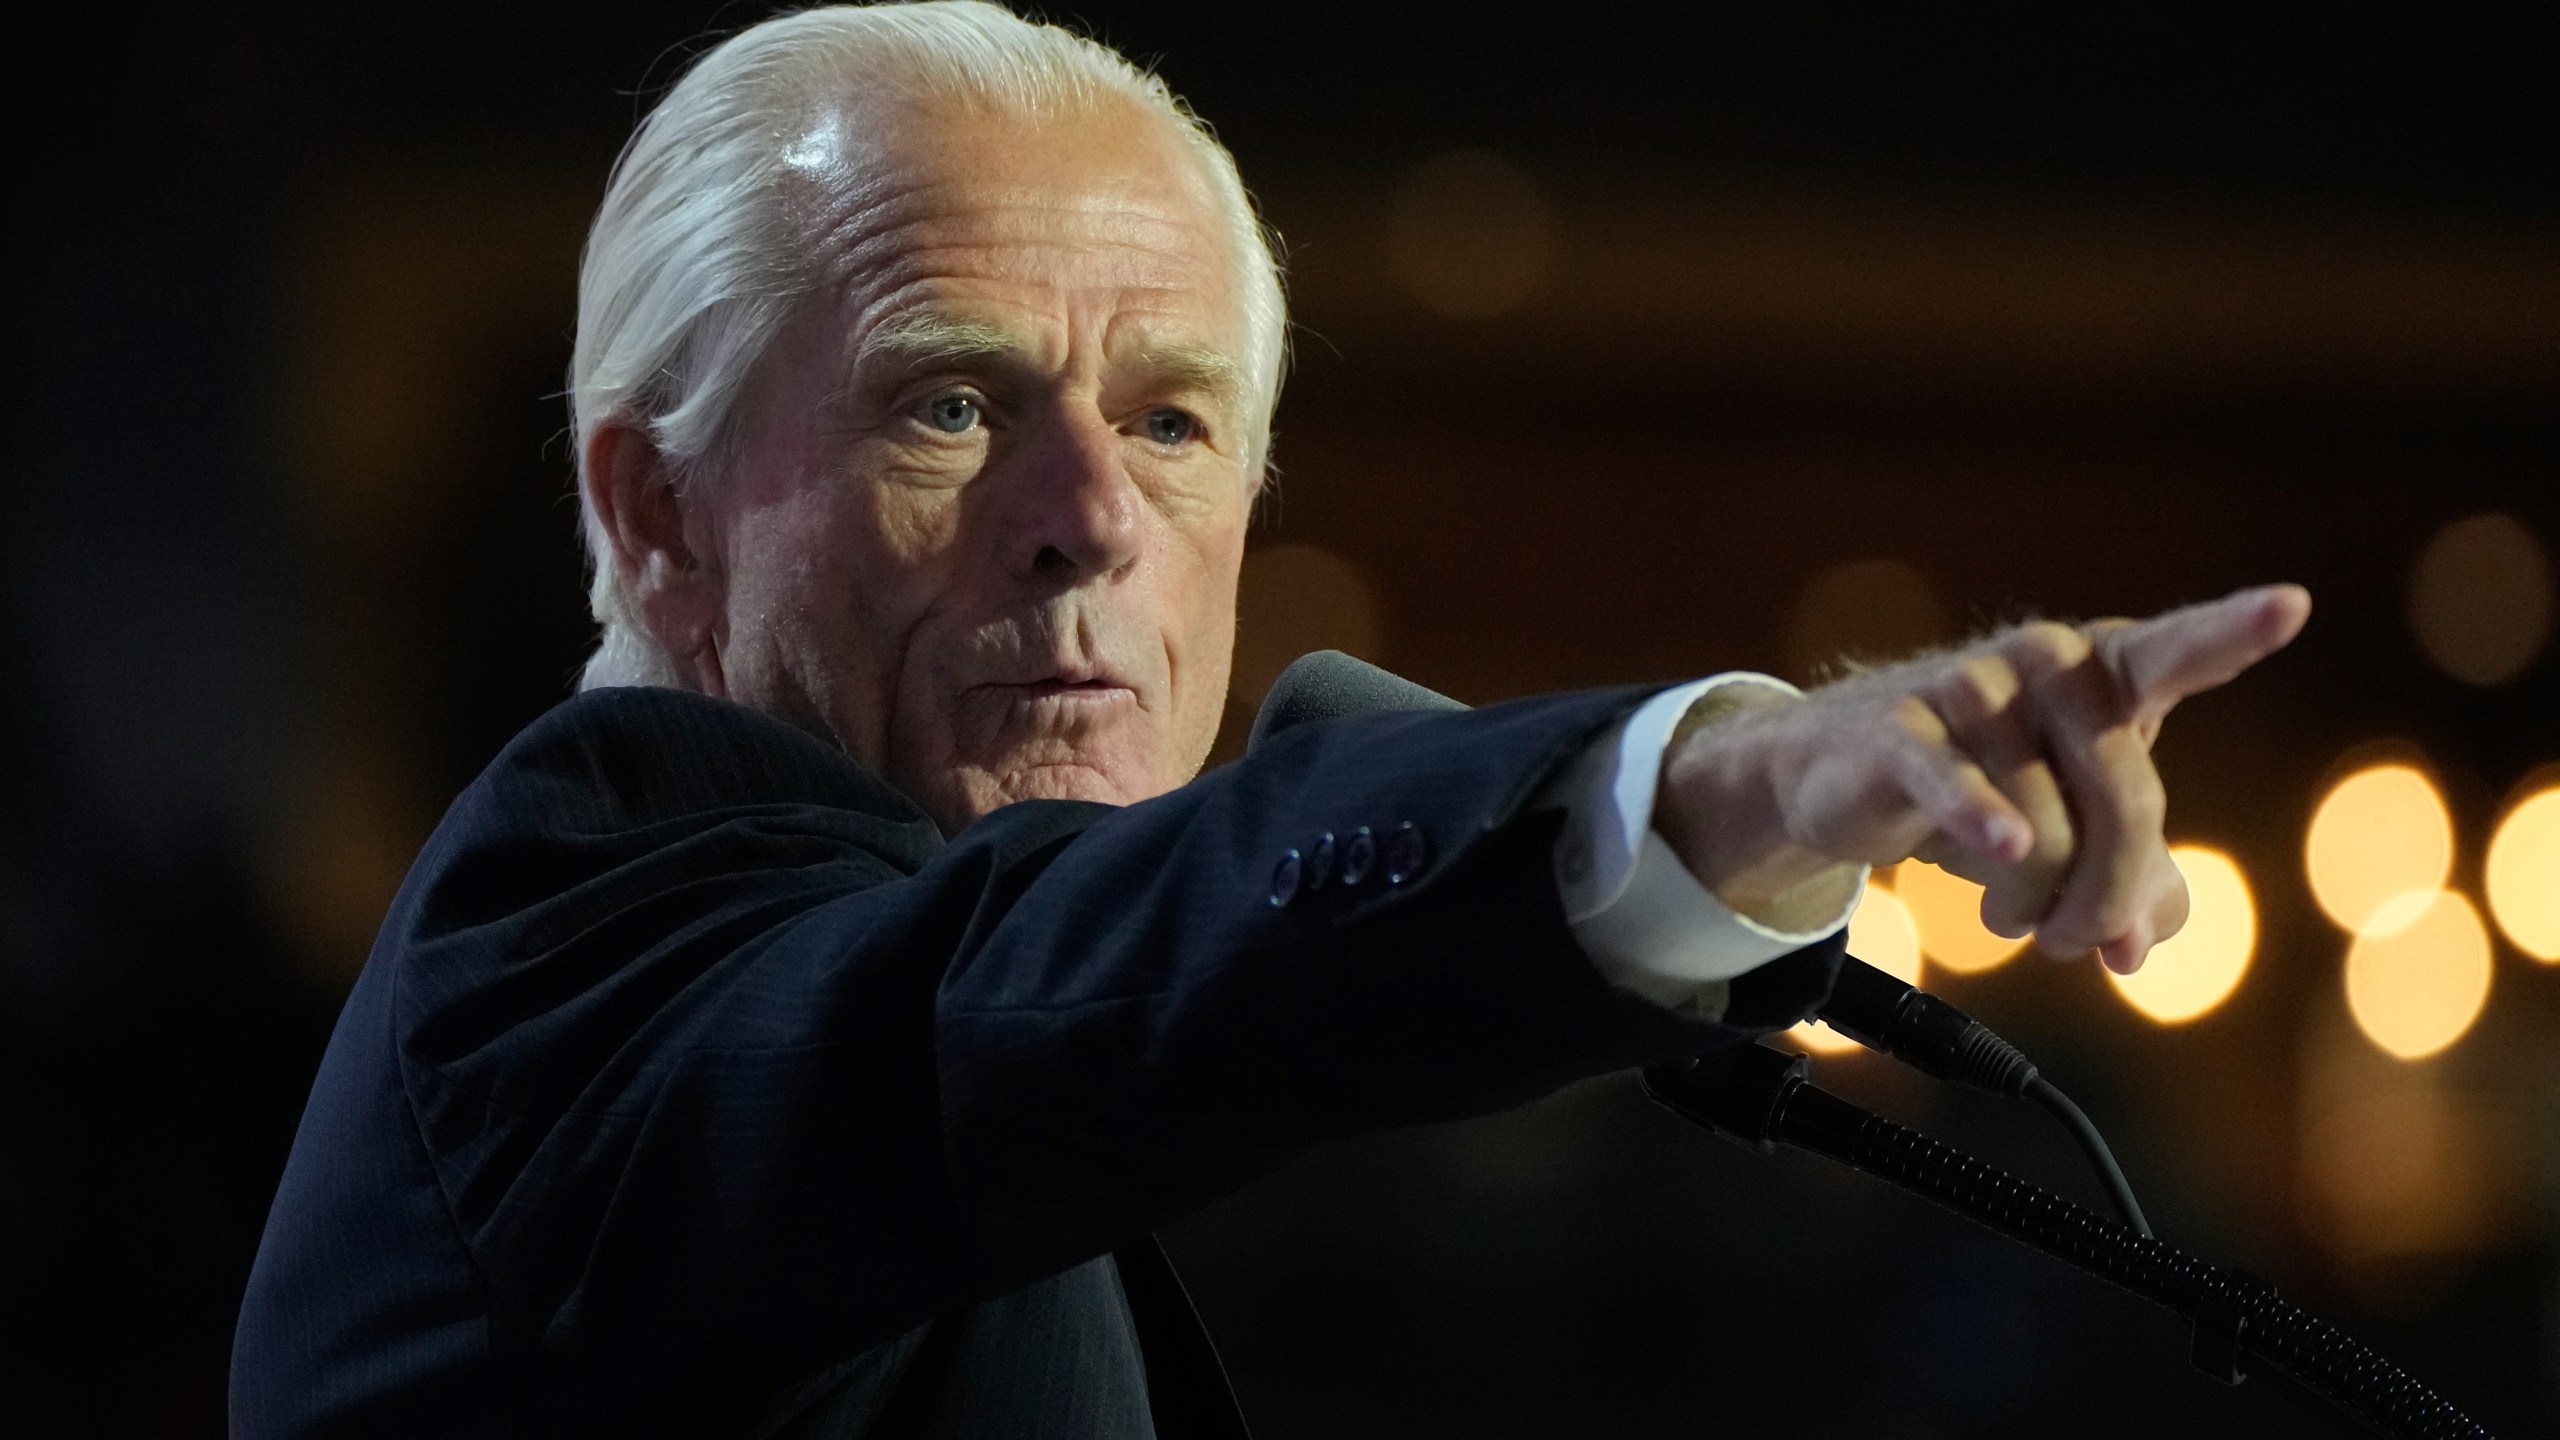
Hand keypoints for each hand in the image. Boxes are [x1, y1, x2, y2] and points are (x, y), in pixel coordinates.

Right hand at [1654, 584, 2311, 972]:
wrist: (1846, 773)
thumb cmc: (1989, 790)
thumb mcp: (2079, 838)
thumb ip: (2137, 888)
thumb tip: (2137, 948)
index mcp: (2109, 671)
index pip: (2177, 652)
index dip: (2232, 632)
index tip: (2291, 607)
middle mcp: (2048, 660)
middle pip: (2126, 799)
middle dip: (2109, 896)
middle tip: (2077, 945)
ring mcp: (1971, 685)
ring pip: (2042, 829)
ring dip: (2031, 903)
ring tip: (2010, 917)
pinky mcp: (1901, 727)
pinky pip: (1956, 787)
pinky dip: (1982, 821)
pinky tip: (2003, 845)